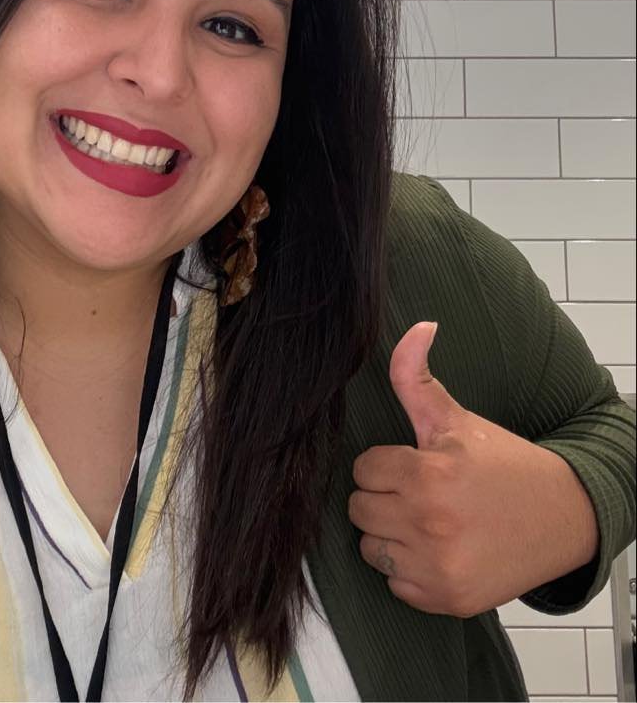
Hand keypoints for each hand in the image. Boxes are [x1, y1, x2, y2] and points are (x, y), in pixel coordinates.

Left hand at [347, 322, 599, 617]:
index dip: (385, 464)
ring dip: (391, 535)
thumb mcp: (456, 419)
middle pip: (359, 509)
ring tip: (429, 521)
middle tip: (420, 492)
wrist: (565, 517)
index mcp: (427, 475)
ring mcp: (438, 567)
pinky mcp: (447, 599)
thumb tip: (416, 326)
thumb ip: (416, 376)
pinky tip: (439, 550)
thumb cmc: (505, 466)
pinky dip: (410, 570)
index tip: (413, 465)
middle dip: (383, 497)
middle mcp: (429, 524)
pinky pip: (395, 583)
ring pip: (371, 548)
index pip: (362, 470)